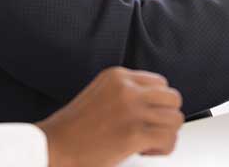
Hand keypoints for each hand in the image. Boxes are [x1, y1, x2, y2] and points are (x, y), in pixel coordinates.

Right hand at [37, 67, 182, 166]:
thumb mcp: (99, 95)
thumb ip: (124, 93)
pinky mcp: (134, 133)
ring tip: (147, 143)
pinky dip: (163, 149)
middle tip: (150, 132)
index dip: (156, 105)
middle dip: (165, 118)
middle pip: (173, 98)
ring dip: (166, 134)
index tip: (145, 118)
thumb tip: (152, 105)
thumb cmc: (72, 129)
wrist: (52, 147)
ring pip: (175, 119)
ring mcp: (132, 109)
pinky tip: (145, 152)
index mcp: (118, 76)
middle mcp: (128, 88)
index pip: (160, 83)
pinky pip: (169, 139)